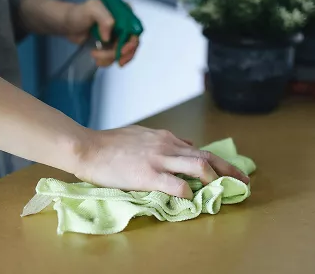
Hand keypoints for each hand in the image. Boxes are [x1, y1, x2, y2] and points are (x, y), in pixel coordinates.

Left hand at [63, 0, 138, 66]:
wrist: (67, 25)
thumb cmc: (78, 13)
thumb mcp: (92, 9)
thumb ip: (104, 18)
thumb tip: (109, 37)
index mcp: (123, 12)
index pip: (136, 28)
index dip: (133, 41)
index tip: (122, 50)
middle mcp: (123, 24)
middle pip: (133, 43)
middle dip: (125, 54)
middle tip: (117, 61)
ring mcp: (118, 36)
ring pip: (123, 52)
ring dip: (110, 58)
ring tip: (95, 55)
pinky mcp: (111, 45)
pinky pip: (115, 57)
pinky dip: (107, 61)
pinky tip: (97, 59)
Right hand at [75, 126, 249, 198]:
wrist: (89, 147)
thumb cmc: (111, 143)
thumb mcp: (141, 134)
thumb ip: (163, 140)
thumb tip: (183, 145)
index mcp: (164, 137)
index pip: (197, 148)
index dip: (216, 161)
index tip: (227, 170)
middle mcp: (166, 145)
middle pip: (206, 156)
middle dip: (228, 169)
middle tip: (244, 180)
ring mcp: (158, 159)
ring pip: (198, 166)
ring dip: (215, 179)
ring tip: (225, 190)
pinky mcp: (148, 174)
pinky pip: (176, 185)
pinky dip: (189, 193)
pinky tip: (192, 199)